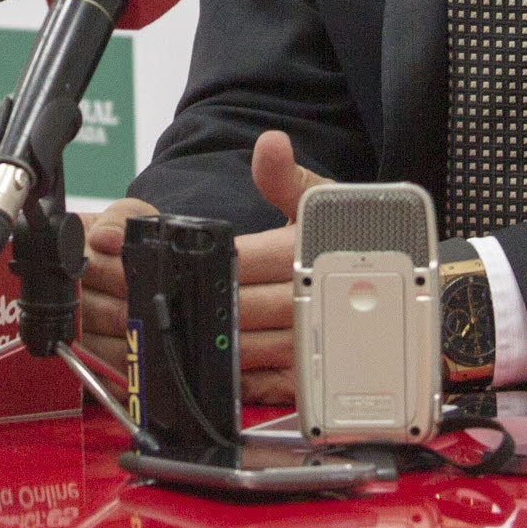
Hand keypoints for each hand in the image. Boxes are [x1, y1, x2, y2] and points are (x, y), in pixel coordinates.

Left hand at [77, 130, 330, 406]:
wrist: (382, 282)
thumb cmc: (340, 242)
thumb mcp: (317, 202)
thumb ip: (285, 178)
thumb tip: (271, 145)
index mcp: (302, 258)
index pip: (235, 262)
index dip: (193, 263)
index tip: (160, 263)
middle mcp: (304, 304)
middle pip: (229, 307)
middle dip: (186, 303)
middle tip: (144, 299)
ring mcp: (304, 346)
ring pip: (237, 347)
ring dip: (197, 341)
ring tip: (160, 329)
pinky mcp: (302, 377)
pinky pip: (255, 382)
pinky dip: (223, 375)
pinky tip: (198, 362)